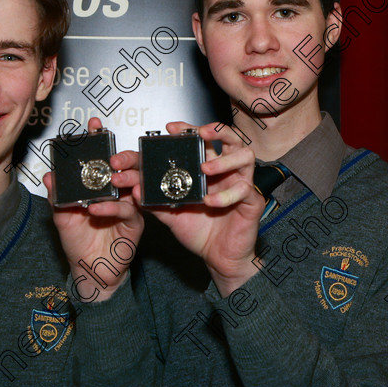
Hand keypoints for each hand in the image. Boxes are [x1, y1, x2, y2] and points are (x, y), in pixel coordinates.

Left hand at [43, 117, 142, 302]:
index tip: (93, 125)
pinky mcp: (135, 223)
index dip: (99, 142)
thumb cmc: (78, 243)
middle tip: (108, 151)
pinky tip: (97, 209)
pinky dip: (112, 208)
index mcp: (101, 187)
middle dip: (118, 155)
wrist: (90, 271)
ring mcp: (128, 206)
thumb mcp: (62, 218)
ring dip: (121, 178)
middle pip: (123, 167)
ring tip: (109, 175)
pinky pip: (126, 210)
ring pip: (131, 185)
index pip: (102, 160)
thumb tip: (49, 176)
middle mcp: (118, 193)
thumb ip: (57, 197)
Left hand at [148, 121, 263, 296]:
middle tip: (200, 134)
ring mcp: (241, 184)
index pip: (202, 141)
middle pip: (230, 139)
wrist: (218, 258)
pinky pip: (244, 190)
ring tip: (205, 168)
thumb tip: (136, 189)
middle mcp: (227, 172)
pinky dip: (226, 194)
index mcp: (209, 169)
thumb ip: (155, 201)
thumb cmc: (199, 231)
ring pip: (245, 156)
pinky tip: (210, 201)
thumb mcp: (172, 215)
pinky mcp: (251, 202)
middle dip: (216, 131)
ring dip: (225, 159)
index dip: (189, 130)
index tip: (171, 128)